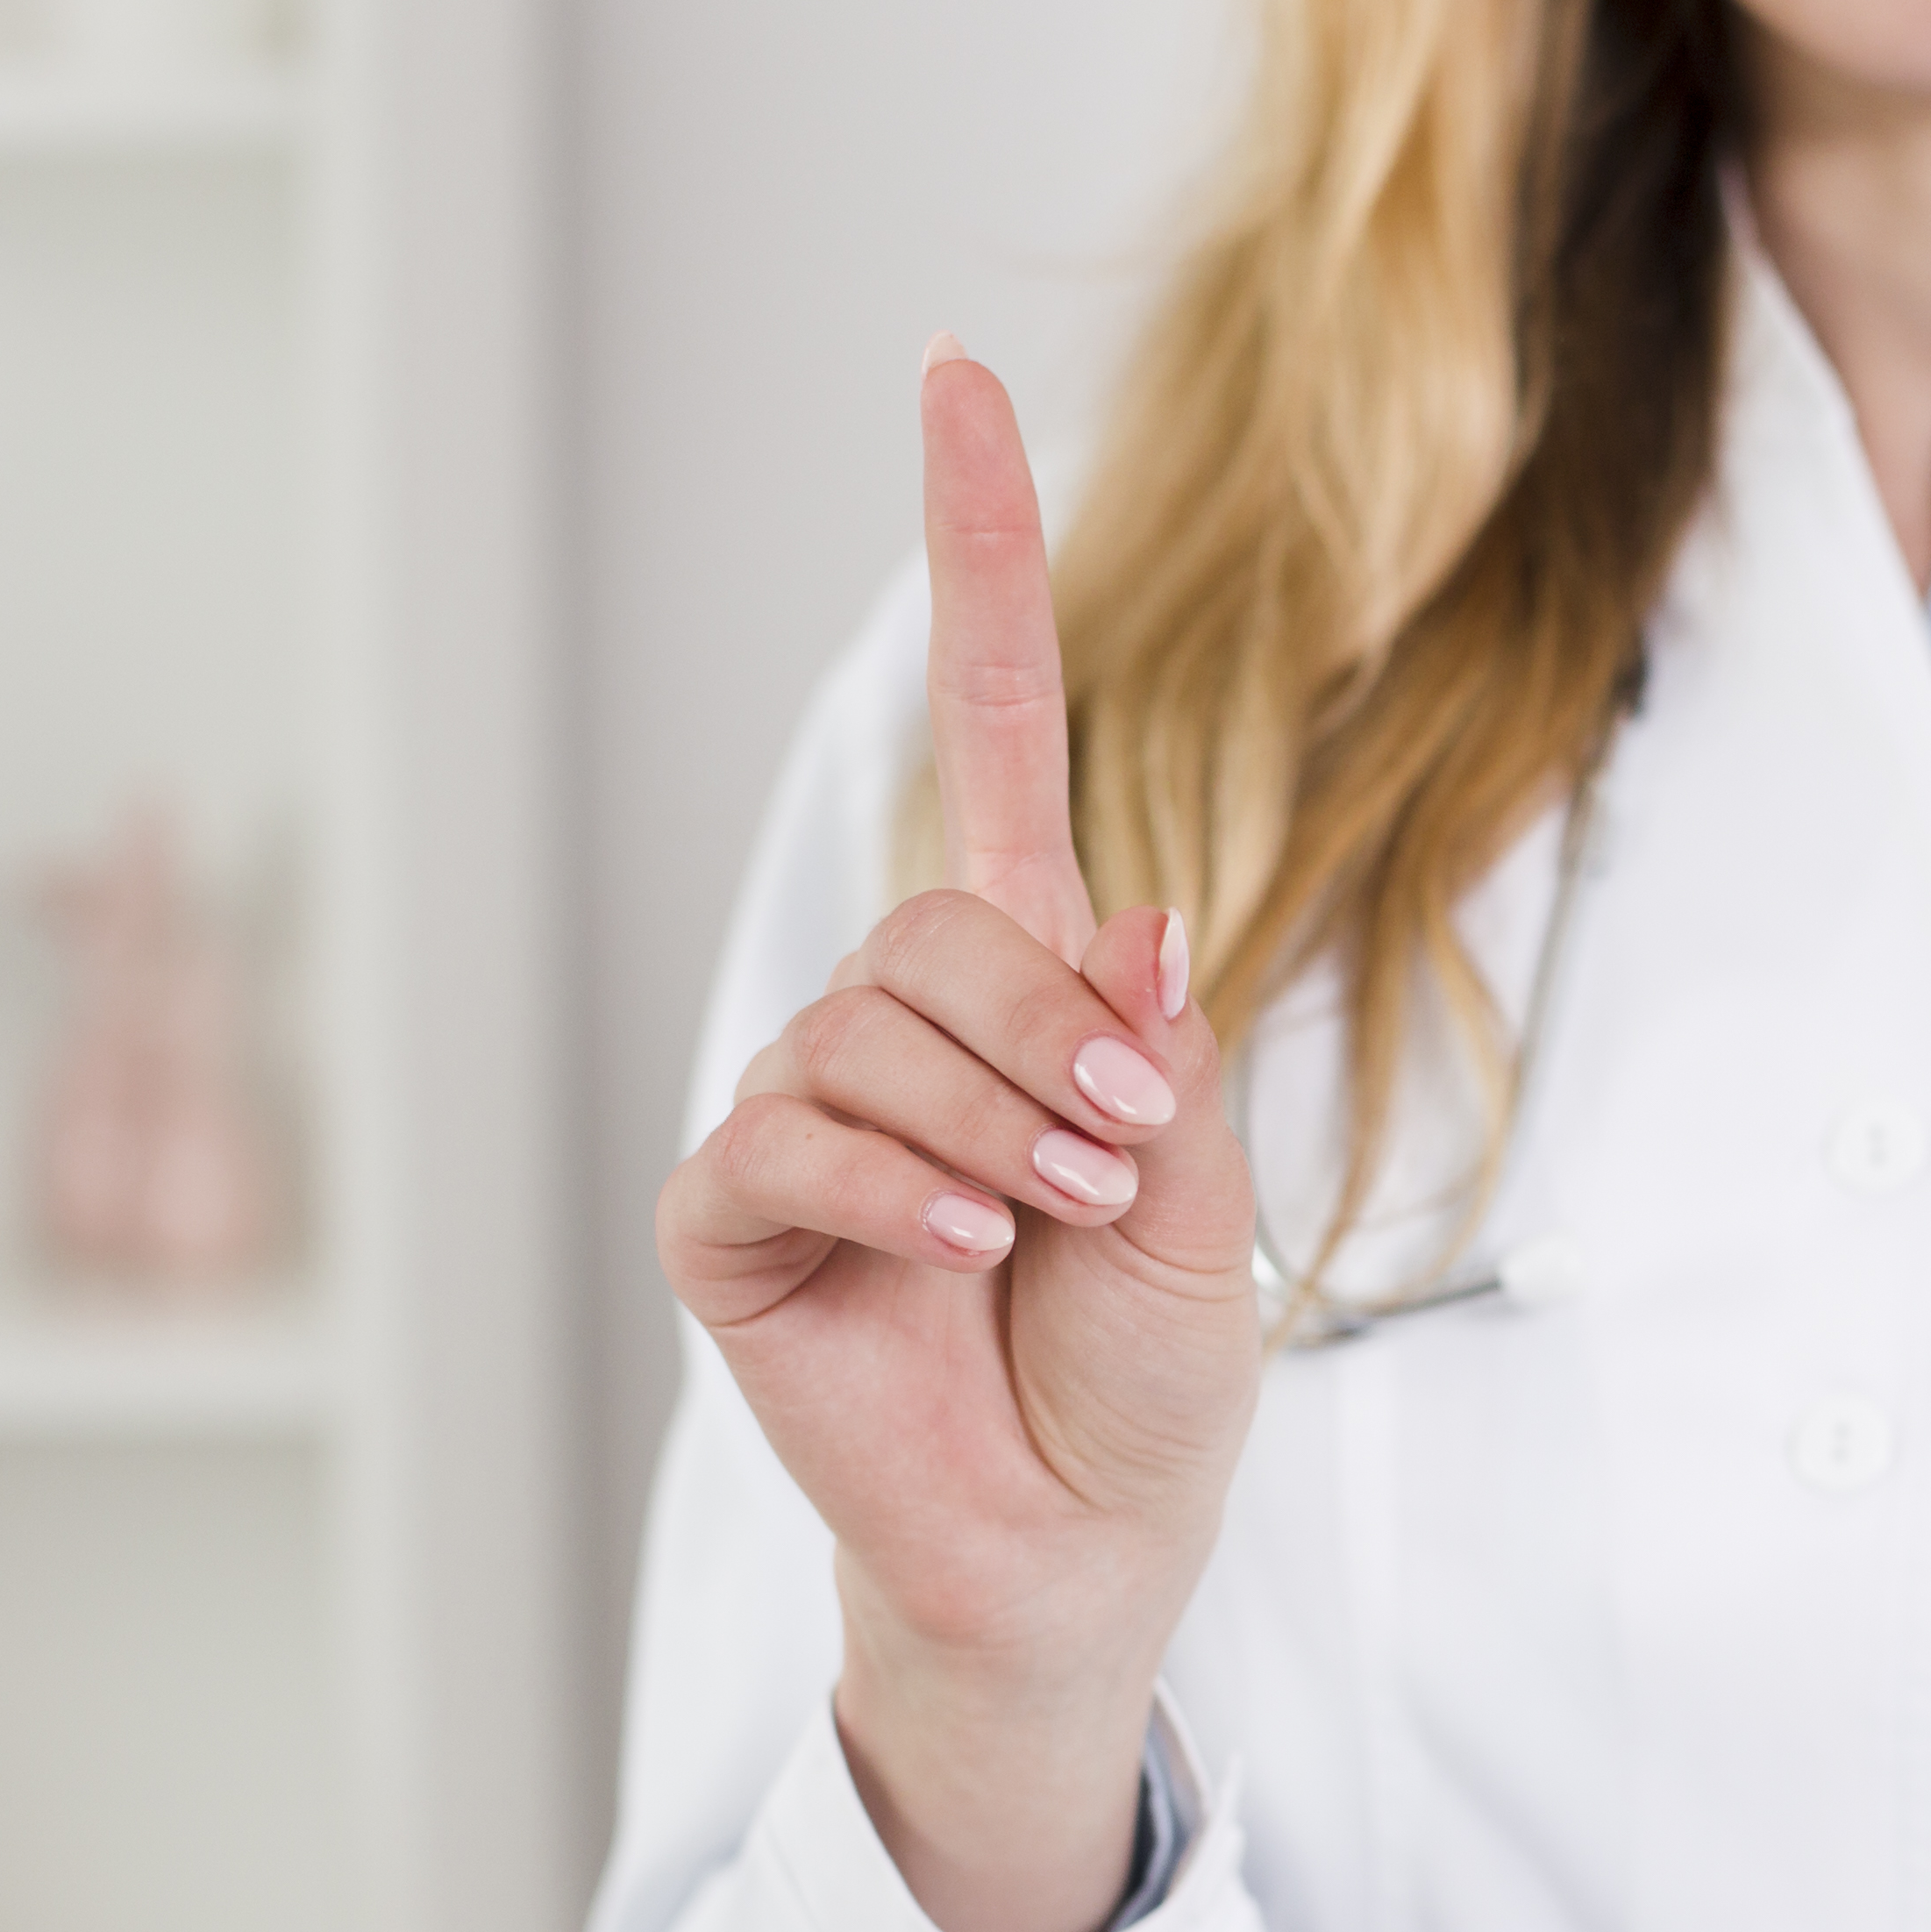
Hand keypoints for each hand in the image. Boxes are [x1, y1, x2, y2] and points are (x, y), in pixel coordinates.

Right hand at [656, 338, 1266, 1931]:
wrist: (1080, 1546)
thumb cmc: (1140, 1379)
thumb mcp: (1199, 1200)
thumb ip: (1156, 1049)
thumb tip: (1121, 909)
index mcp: (1026, 983)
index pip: (990, 730)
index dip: (976, 562)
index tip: (962, 385)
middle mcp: (902, 1021)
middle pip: (947, 921)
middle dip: (1051, 1038)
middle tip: (1116, 1160)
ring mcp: (806, 1111)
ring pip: (872, 1025)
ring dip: (988, 1129)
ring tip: (1044, 1231)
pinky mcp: (731, 1217)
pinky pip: (787, 1138)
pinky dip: (885, 1188)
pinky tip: (950, 1256)